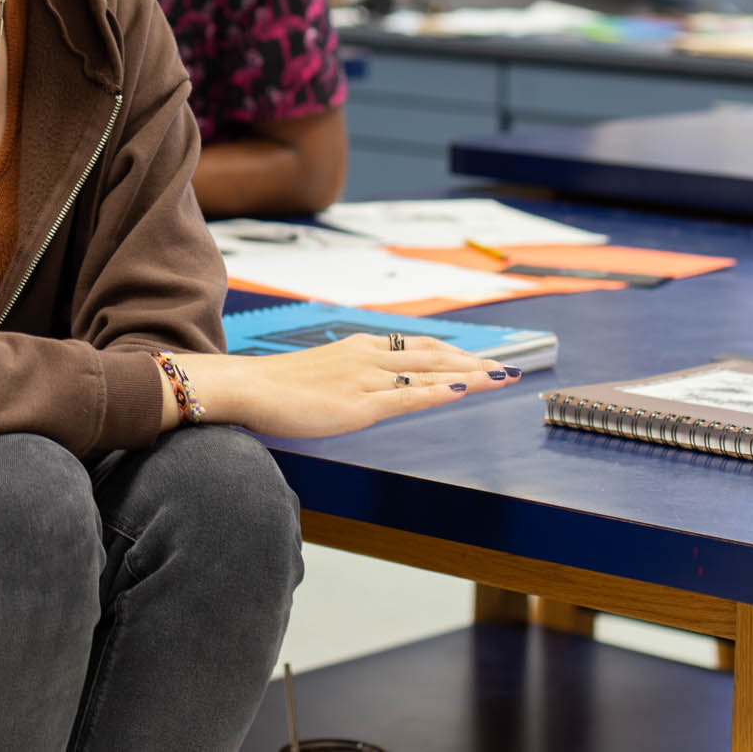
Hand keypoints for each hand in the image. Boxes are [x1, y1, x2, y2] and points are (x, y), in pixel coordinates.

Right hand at [176, 334, 521, 438]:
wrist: (247, 388)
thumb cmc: (276, 387)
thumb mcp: (320, 374)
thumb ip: (347, 378)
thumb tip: (364, 388)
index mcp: (360, 349)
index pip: (418, 347)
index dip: (453, 353)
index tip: (479, 357)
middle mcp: (369, 357)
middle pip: (433, 355)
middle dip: (473, 362)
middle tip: (506, 367)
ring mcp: (365, 379)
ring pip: (429, 372)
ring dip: (468, 375)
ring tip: (499, 377)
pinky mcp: (359, 404)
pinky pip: (408, 397)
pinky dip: (438, 392)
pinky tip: (461, 390)